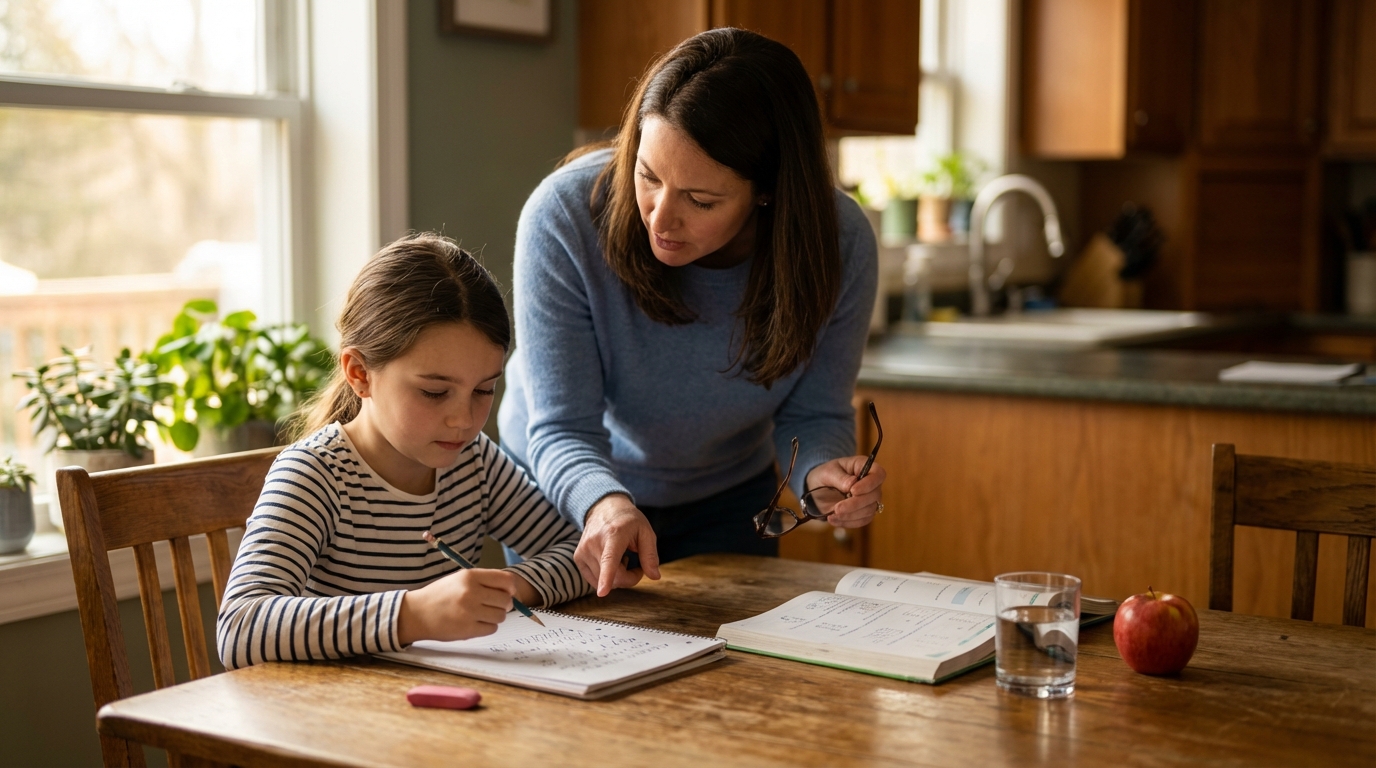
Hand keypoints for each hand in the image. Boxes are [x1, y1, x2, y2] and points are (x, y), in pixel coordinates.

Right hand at [397, 568, 520, 644]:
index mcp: (469, 576)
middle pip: (506, 600)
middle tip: (493, 605)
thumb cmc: (440, 595)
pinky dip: (487, 627)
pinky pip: (492, 628)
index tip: (507, 592)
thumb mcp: (459, 579)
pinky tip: (476, 622)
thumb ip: (483, 581)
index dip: (510, 588)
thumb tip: (510, 589)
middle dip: (503, 604)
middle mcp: (471, 593)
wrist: (417, 614)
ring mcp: (470, 612)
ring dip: (495, 616)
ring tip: (481, 614)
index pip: (505, 580)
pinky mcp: (468, 630)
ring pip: (501, 616)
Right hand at [576, 494, 660, 596]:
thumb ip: (650, 555)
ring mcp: (583, 551)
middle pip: (613, 577)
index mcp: (614, 535)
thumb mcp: (646, 532)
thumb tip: (654, 576)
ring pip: (603, 582)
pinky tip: (611, 563)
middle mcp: (594, 543)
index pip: (609, 559)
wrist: (603, 508)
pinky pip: (594, 580)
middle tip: (639, 567)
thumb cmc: (628, 520)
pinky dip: (605, 577)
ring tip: (622, 559)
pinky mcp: (578, 558)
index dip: (606, 577)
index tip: (603, 592)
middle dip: (629, 578)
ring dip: (617, 578)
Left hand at [805, 456, 885, 528]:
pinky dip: (848, 522)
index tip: (853, 490)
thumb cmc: (825, 475)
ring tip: (833, 515)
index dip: (869, 484)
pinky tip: (834, 520)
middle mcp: (871, 483)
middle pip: (875, 495)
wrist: (818, 490)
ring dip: (851, 515)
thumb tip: (852, 484)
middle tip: (837, 508)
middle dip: (856, 504)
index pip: (878, 474)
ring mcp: (869, 499)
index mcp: (864, 467)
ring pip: (869, 510)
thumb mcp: (827, 473)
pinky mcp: (864, 512)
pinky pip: (862, 520)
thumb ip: (839, 478)